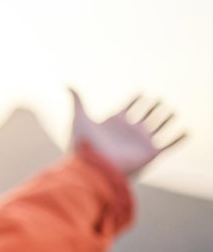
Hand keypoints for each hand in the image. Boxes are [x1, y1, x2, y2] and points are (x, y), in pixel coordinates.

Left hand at [69, 88, 185, 178]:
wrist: (93, 167)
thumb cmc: (84, 144)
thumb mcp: (80, 118)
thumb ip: (77, 100)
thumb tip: (66, 84)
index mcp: (115, 121)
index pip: (130, 107)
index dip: (135, 100)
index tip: (140, 94)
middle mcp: (130, 130)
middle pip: (146, 114)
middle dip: (153, 107)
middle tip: (158, 100)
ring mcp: (142, 141)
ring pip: (159, 125)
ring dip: (167, 118)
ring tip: (172, 112)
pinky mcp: (151, 152)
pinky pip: (170, 143)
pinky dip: (179, 137)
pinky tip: (186, 131)